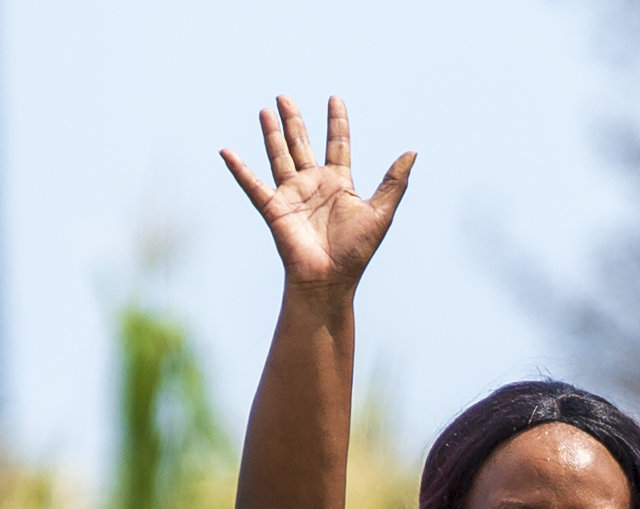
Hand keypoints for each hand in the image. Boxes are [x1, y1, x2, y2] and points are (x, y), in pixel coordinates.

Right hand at [221, 94, 413, 294]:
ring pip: (279, 156)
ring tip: (265, 110)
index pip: (337, 144)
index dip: (336, 121)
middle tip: (284, 96)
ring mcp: (292, 195)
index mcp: (338, 183)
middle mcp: (313, 185)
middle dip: (294, 120)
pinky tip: (227, 151)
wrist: (329, 280)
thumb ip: (394, 182)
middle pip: (302, 143)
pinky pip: (253, 185)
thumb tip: (412, 151)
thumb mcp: (381, 212)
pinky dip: (239, 169)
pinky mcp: (274, 208)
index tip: (334, 99)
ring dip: (271, 134)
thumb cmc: (356, 252)